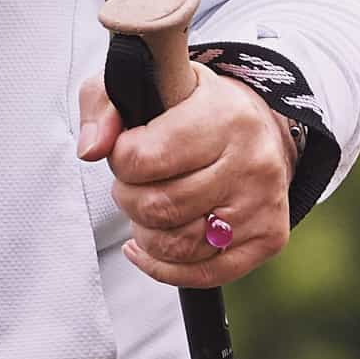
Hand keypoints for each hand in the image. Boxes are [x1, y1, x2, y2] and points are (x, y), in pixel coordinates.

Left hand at [79, 73, 292, 288]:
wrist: (255, 126)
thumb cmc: (192, 107)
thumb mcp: (144, 84)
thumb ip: (103, 106)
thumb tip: (91, 150)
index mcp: (222, 116)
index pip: (143, 159)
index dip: (120, 159)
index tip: (128, 149)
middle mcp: (251, 161)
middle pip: (159, 207)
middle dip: (130, 199)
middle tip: (134, 183)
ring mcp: (263, 204)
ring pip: (178, 246)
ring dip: (146, 234)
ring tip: (149, 208)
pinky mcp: (268, 237)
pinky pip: (202, 274)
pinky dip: (164, 267)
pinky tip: (149, 247)